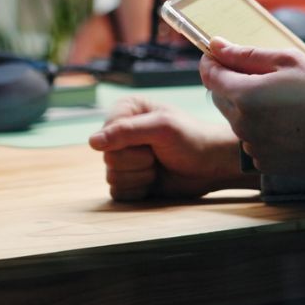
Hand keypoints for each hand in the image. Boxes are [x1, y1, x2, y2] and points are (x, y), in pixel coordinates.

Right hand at [87, 96, 256, 201]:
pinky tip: (154, 182)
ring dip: (141, 177)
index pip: (105, 135)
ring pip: (113, 177)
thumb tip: (92, 142)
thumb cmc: (192, 140)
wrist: (212, 166)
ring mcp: (124, 158)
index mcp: (125, 112)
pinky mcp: (129, 180)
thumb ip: (126, 132)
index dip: (129, 145)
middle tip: (158, 156)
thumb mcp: (162, 128)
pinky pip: (119, 192)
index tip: (152, 142)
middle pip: (108, 158)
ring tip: (158, 167)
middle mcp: (120, 134)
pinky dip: (139, 190)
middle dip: (137, 162)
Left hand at [200, 38, 304, 178]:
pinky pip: (250, 139)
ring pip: (236, 119)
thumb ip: (247, 54)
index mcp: (245, 95)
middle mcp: (241, 124)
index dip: (212, 61)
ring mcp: (250, 146)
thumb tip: (216, 45)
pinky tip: (286, 124)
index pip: (209, 75)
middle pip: (219, 97)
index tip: (221, 54)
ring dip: (248, 107)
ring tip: (282, 103)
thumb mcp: (289, 62)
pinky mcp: (261, 162)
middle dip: (232, 83)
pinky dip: (260, 129)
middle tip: (263, 77)